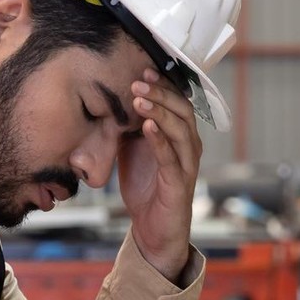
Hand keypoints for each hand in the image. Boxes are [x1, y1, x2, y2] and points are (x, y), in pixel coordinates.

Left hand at [118, 68, 200, 281]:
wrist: (153, 230)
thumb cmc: (146, 188)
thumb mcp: (132, 150)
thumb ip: (128, 127)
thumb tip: (110, 102)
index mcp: (180, 137)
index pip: (177, 102)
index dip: (164, 85)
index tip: (144, 69)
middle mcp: (189, 147)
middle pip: (182, 110)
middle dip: (161, 93)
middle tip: (138, 80)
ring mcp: (186, 166)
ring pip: (180, 130)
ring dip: (159, 112)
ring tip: (140, 99)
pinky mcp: (178, 185)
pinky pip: (171, 158)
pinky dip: (160, 140)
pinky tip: (147, 127)